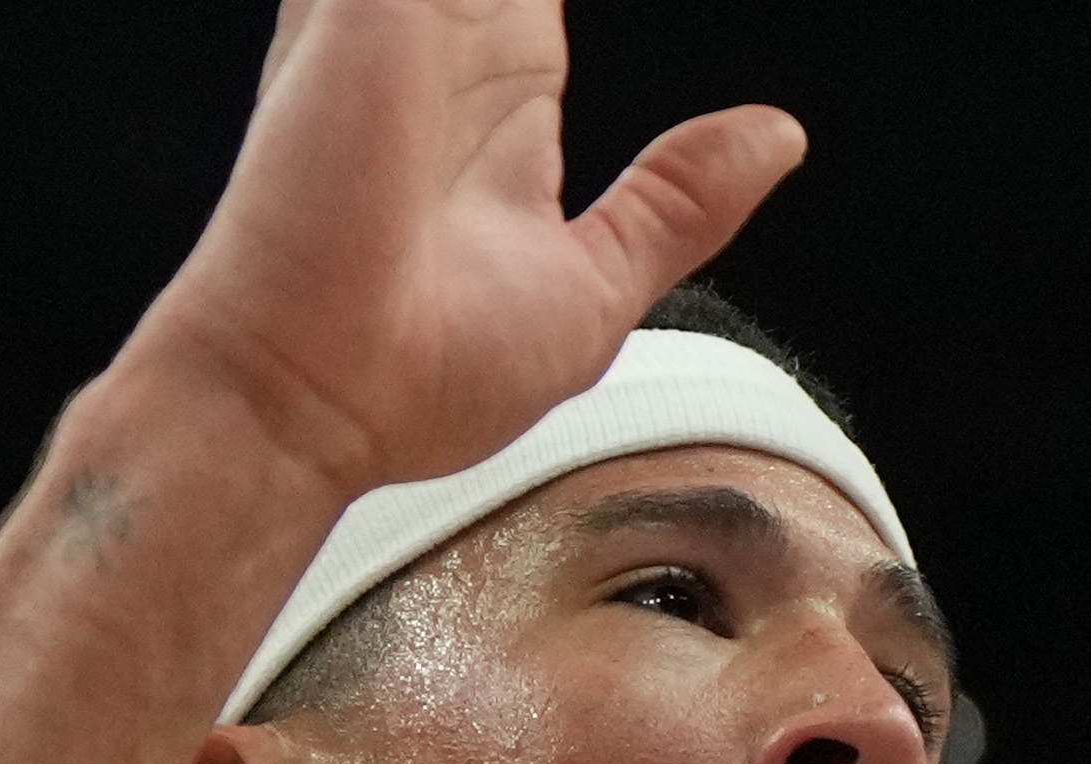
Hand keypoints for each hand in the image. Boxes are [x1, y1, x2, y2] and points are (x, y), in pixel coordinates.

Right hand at [127, 0, 807, 498]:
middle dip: (529, 1)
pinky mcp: (366, 8)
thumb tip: (777, 138)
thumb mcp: (593, 287)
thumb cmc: (419, 376)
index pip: (532, 18)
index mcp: (490, 126)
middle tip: (543, 14)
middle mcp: (435, 65)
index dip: (546, 7)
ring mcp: (394, 26)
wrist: (312, 397)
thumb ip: (678, 203)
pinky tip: (498, 0)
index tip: (558, 14)